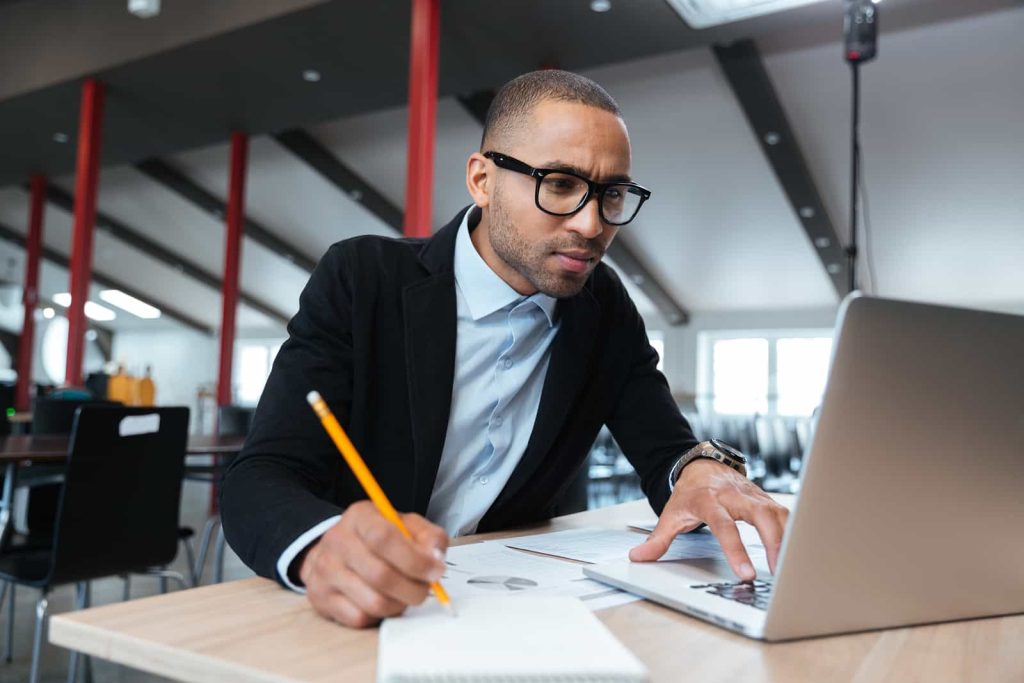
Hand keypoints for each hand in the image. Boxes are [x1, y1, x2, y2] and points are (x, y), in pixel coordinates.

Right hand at [298, 500, 448, 627]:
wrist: (335, 552)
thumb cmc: (378, 539)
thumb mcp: (405, 525)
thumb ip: (428, 537)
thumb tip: (435, 559)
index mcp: (360, 516)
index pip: (384, 537)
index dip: (414, 559)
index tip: (436, 571)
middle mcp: (337, 541)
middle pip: (381, 575)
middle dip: (413, 589)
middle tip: (425, 590)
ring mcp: (326, 571)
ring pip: (373, 602)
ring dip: (399, 604)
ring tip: (405, 595)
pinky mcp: (321, 598)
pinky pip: (359, 618)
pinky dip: (379, 616)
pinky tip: (383, 602)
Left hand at [629, 459, 788, 580]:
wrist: (702, 466)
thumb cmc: (689, 493)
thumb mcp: (670, 514)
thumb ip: (657, 539)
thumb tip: (638, 558)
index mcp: (710, 500)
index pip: (725, 526)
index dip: (736, 550)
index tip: (746, 574)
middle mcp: (735, 496)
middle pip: (760, 516)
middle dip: (773, 543)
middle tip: (779, 571)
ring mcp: (753, 496)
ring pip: (778, 513)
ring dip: (788, 540)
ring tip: (792, 568)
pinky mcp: (766, 500)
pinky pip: (786, 514)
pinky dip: (795, 532)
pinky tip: (798, 553)